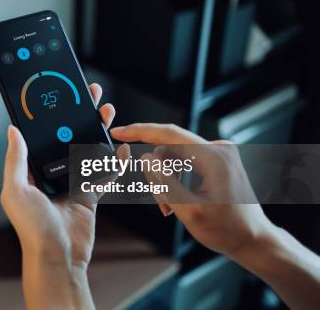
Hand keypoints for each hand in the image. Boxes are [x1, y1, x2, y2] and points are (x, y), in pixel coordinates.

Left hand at [0, 83, 119, 309]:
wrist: (58, 257)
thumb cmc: (32, 228)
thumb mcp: (15, 190)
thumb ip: (16, 160)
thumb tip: (12, 130)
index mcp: (31, 171)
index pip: (42, 135)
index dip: (51, 115)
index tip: (60, 96)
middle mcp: (50, 174)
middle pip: (67, 137)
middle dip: (79, 115)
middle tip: (90, 95)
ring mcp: (71, 183)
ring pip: (87, 149)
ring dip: (98, 131)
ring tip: (107, 112)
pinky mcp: (89, 194)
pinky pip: (104, 172)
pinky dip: (114, 161)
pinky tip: (122, 147)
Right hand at [110, 123, 271, 257]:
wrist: (254, 240)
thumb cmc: (226, 230)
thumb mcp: (189, 210)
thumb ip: (165, 182)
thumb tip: (146, 158)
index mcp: (214, 157)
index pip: (169, 134)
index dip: (139, 131)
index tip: (118, 132)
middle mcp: (219, 148)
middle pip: (170, 149)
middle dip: (158, 173)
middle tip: (160, 204)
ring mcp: (220, 153)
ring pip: (175, 157)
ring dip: (167, 180)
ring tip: (171, 208)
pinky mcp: (218, 160)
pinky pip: (186, 162)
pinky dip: (177, 180)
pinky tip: (179, 200)